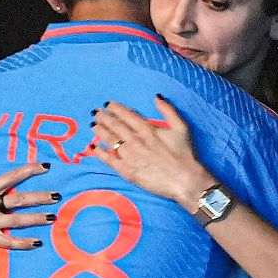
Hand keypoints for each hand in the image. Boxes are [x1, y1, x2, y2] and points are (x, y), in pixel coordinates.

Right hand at [0, 141, 59, 274]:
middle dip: (38, 198)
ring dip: (35, 219)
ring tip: (52, 217)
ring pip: (15, 221)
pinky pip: (8, 242)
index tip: (46, 167)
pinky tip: (38, 242)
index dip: (27, 171)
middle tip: (57, 195)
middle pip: (16, 200)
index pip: (9, 178)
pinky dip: (23, 243)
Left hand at [90, 96, 215, 211]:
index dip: (115, 108)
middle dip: (104, 117)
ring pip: (110, 140)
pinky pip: (109, 160)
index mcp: (147, 129)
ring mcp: (129, 156)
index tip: (108, 104)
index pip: (127, 115)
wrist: (184, 180)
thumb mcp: (181, 127)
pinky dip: (99, 153)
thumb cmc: (184, 155)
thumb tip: (156, 97)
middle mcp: (135, 140)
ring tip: (93, 125)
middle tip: (96, 112)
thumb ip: (168, 110)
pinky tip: (92, 147)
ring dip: (100, 131)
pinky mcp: (127, 171)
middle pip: (115, 126)